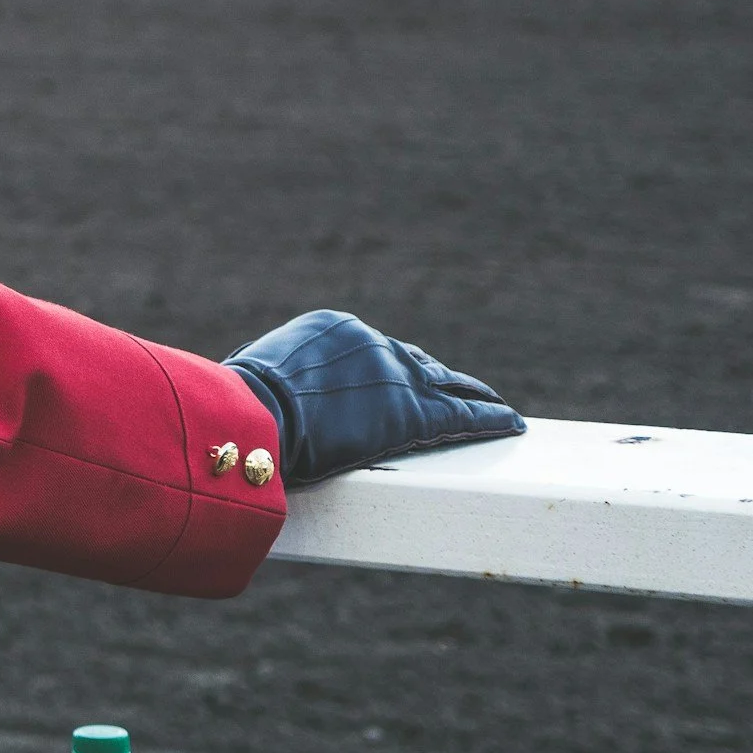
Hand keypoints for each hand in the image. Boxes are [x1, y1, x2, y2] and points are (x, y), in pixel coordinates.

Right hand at [226, 310, 523, 487]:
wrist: (257, 414)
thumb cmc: (241, 402)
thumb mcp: (257, 372)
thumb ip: (280, 374)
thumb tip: (264, 383)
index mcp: (334, 328)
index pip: (376, 350)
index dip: (396, 369)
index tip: (408, 381)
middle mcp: (372, 343)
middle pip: (416, 363)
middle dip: (437, 380)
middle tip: (459, 392)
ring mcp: (397, 376)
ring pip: (447, 386)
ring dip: (473, 395)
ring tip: (497, 408)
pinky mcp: (414, 414)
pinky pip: (462, 415)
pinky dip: (489, 418)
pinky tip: (511, 424)